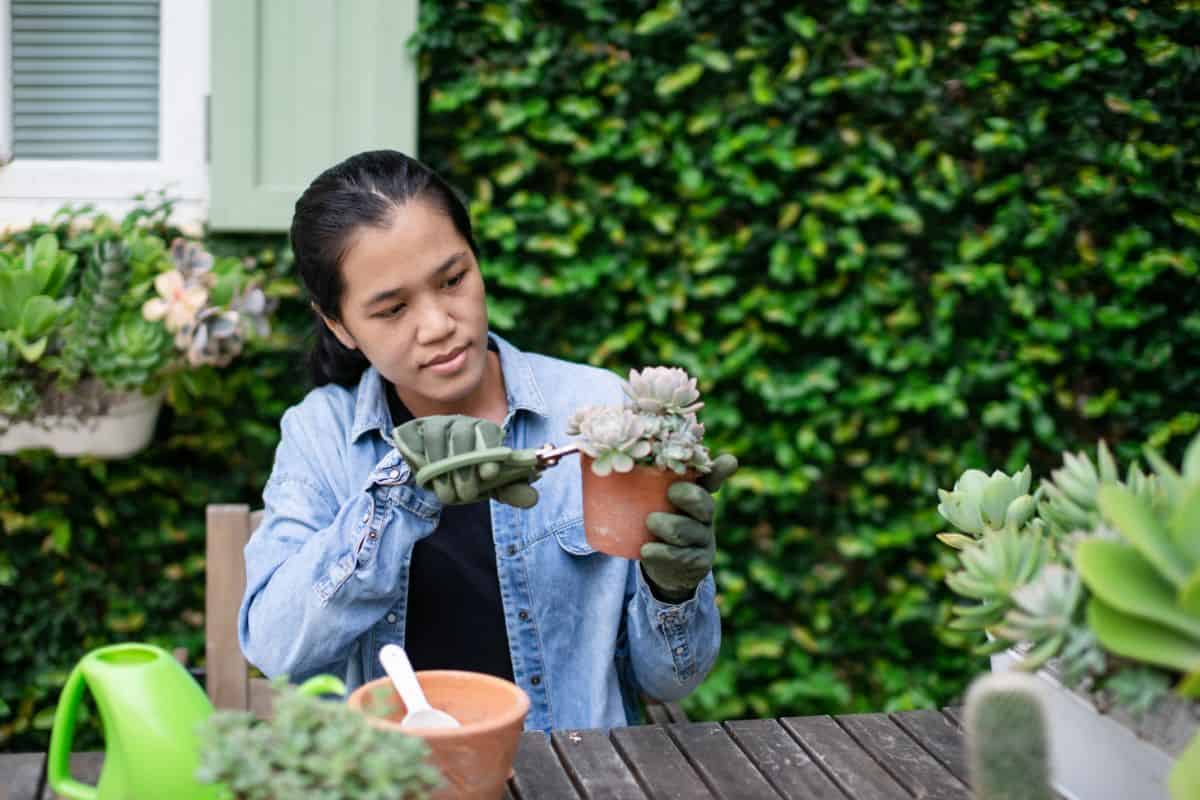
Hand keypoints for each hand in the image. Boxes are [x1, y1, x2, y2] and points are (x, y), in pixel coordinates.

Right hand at [392, 415, 540, 507]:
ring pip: (438, 437)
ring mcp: (438, 424)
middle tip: (465, 496)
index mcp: (486, 431)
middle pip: (463, 435)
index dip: (490, 451)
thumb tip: (533, 499)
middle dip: (464, 469)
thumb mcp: (490, 487)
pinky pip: (416, 440)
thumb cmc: (468, 477)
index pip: (490, 433)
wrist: (435, 475)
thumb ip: (510, 491)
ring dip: (441, 468)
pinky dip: (421, 459)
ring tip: (446, 494)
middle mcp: (463, 422)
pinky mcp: (416, 429)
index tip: (489, 474)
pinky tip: (427, 476)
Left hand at [640, 454, 738, 601]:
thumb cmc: (657, 524)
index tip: (727, 460)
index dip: (719, 470)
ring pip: (691, 531)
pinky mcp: (697, 563)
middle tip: (671, 493)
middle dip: (690, 497)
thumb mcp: (651, 501)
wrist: (666, 568)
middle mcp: (705, 516)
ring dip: (670, 526)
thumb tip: (591, 453)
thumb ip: (635, 480)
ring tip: (650, 522)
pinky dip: (661, 553)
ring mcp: (703, 541)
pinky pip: (681, 557)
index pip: (711, 479)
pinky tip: (647, 549)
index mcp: (696, 496)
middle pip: (705, 504)